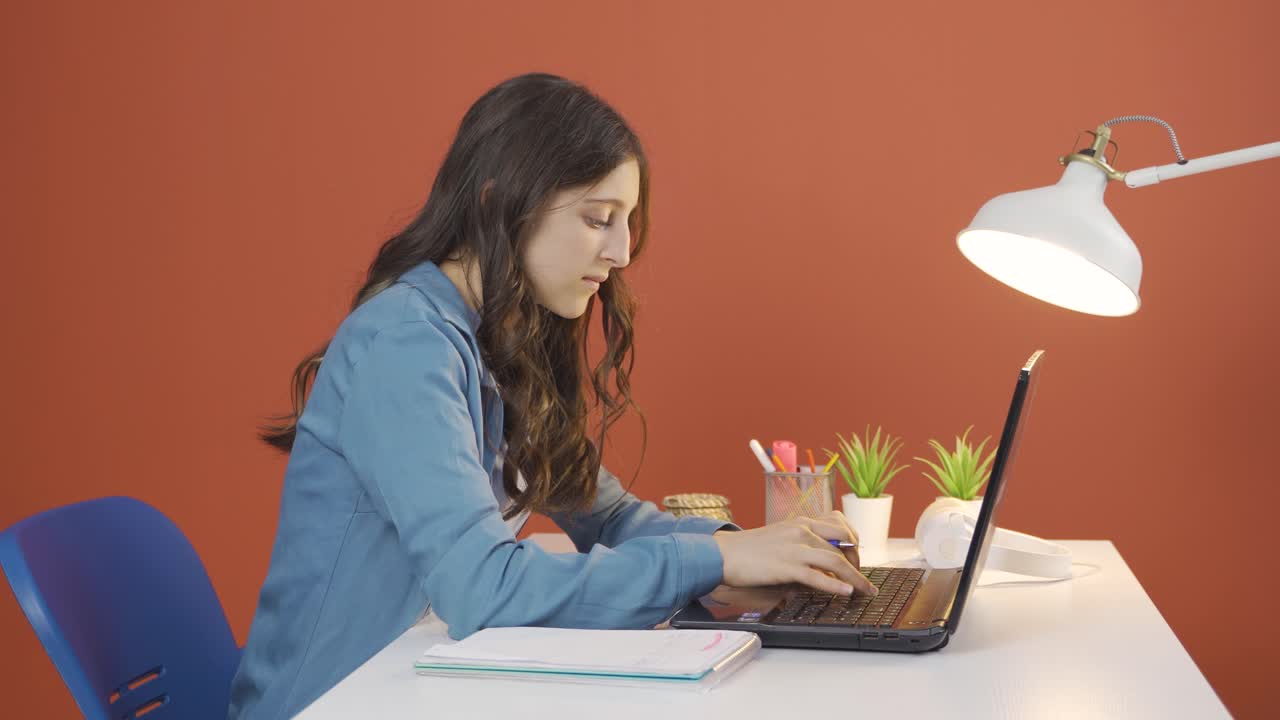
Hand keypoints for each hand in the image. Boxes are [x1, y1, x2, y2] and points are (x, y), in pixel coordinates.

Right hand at [712, 512, 876, 596]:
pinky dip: (835, 584)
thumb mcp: (781, 537)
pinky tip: (846, 592)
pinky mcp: (786, 566)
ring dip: (856, 577)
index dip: (854, 541)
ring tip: (865, 590)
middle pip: (843, 543)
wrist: (723, 554)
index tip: (857, 556)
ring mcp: (795, 547)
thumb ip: (802, 544)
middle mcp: (802, 530)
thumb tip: (822, 563)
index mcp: (801, 521)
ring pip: (836, 560)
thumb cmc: (749, 549)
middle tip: (861, 578)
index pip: (840, 524)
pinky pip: (817, 575)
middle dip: (858, 562)